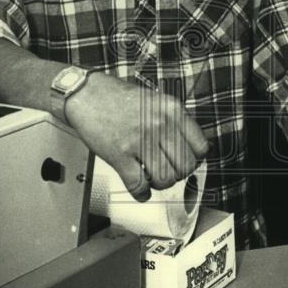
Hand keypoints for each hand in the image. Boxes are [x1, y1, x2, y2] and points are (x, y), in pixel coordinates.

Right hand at [64, 71, 208, 200]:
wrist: (87, 94)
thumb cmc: (120, 97)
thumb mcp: (157, 100)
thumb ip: (176, 121)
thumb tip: (196, 147)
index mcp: (172, 110)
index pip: (200, 147)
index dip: (195, 159)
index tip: (187, 161)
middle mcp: (159, 124)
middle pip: (185, 167)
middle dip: (178, 174)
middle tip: (169, 170)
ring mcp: (139, 140)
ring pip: (164, 179)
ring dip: (160, 184)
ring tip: (153, 177)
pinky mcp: (119, 155)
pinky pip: (138, 185)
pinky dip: (141, 193)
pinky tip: (141, 189)